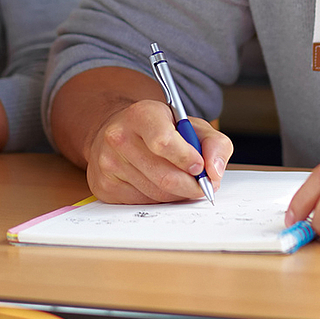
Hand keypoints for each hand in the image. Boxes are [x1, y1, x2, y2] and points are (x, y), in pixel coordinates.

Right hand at [85, 99, 233, 203]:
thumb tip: (215, 172)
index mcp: (141, 114)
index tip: (200, 167)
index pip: (164, 142)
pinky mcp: (104, 185)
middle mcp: (119, 136)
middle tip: (203, 186)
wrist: (117, 131)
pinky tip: (160, 186)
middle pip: (164, 176)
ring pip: (155, 194)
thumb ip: (214, 143)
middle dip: (191, 187)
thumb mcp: (190, 125)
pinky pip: (142, 203)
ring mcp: (108, 162)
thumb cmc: (159, 128)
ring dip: (177, 195)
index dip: (187, 159)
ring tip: (183, 183)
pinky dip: (159, 200)